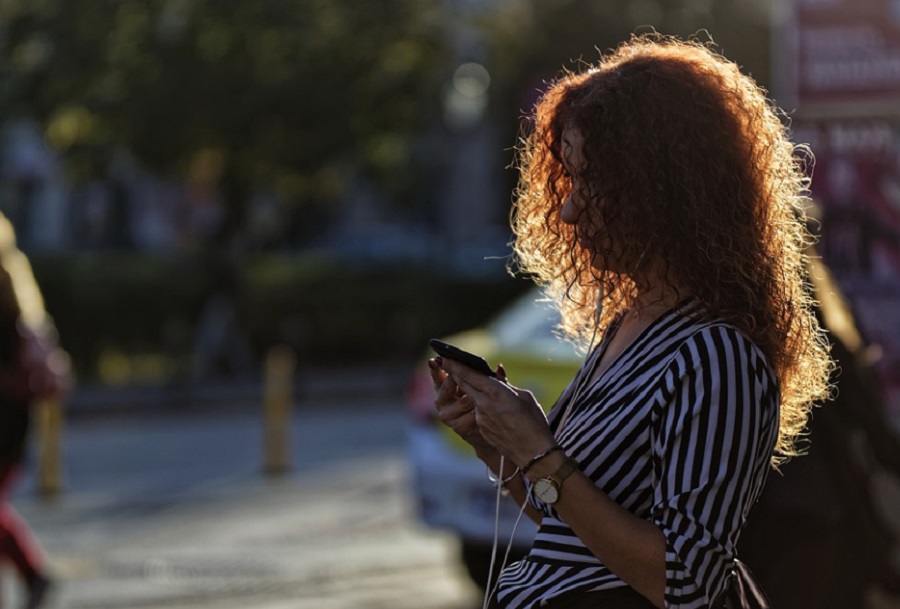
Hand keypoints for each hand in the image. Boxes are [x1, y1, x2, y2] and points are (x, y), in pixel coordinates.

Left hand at [439, 358, 556, 467]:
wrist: (534, 454)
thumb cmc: (534, 423)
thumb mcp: (525, 397)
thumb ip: (506, 385)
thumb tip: (497, 375)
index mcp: (496, 392)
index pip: (470, 375)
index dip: (456, 365)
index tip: (446, 358)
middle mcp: (483, 404)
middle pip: (464, 385)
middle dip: (454, 374)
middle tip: (446, 364)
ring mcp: (480, 418)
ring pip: (472, 399)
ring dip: (472, 392)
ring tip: (483, 389)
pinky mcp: (481, 429)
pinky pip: (479, 413)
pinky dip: (482, 407)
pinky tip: (495, 411)